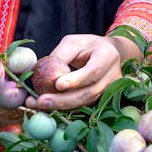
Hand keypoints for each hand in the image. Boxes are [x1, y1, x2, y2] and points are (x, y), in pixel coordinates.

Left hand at [26, 33, 140, 110]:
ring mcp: (109, 91)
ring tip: (38, 104)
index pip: (93, 71)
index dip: (76, 80)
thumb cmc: (87, 46)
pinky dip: (64, 107)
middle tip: (41, 101)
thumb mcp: (73, 43)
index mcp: (107, 56)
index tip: (57, 85)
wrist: (107, 53)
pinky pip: (82, 106)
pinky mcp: (102, 100)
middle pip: (89, 93)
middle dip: (63, 100)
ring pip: (85, 103)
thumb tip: (41, 72)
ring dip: (60, 106)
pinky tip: (47, 106)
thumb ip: (60, 56)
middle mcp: (113, 76)